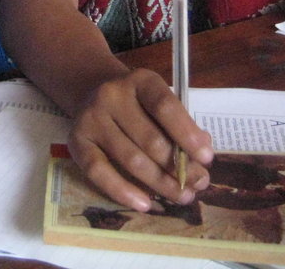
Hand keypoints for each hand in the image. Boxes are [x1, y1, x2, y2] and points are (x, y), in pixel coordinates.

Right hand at [67, 67, 212, 212]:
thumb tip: (200, 155)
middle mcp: (112, 95)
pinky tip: (145, 203)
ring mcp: (92, 118)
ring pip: (131, 159)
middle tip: (198, 183)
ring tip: (182, 195)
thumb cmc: (137, 103)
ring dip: (160, 183)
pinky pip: (99, 172)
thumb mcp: (158, 102)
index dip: (187, 134)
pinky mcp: (77, 141)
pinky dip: (123, 191)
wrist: (92, 92)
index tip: (207, 158)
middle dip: (179, 167)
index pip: (165, 106)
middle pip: (150, 139)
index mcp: (140, 81)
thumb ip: (179, 124)